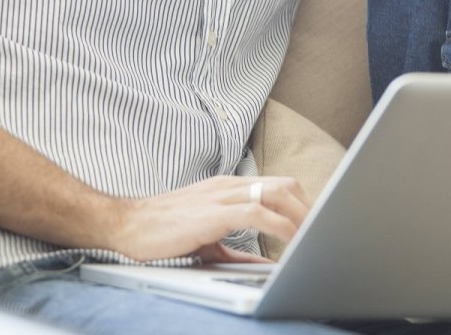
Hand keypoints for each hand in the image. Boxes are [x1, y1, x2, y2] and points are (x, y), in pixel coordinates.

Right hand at [100, 175, 310, 263]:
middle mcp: (228, 186)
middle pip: (285, 185)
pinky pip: (257, 212)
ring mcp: (221, 196)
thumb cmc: (162, 234)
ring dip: (301, 215)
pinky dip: (280, 225)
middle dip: (309, 208)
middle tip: (325, 233)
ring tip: (315, 237)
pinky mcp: (213, 213)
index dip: (301, 203)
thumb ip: (239, 251)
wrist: (125, 226)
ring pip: (276, 192)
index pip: (277, 185)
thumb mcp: (208, 241)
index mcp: (228, 189)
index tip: (318, 224)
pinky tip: (292, 242)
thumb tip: (267, 265)